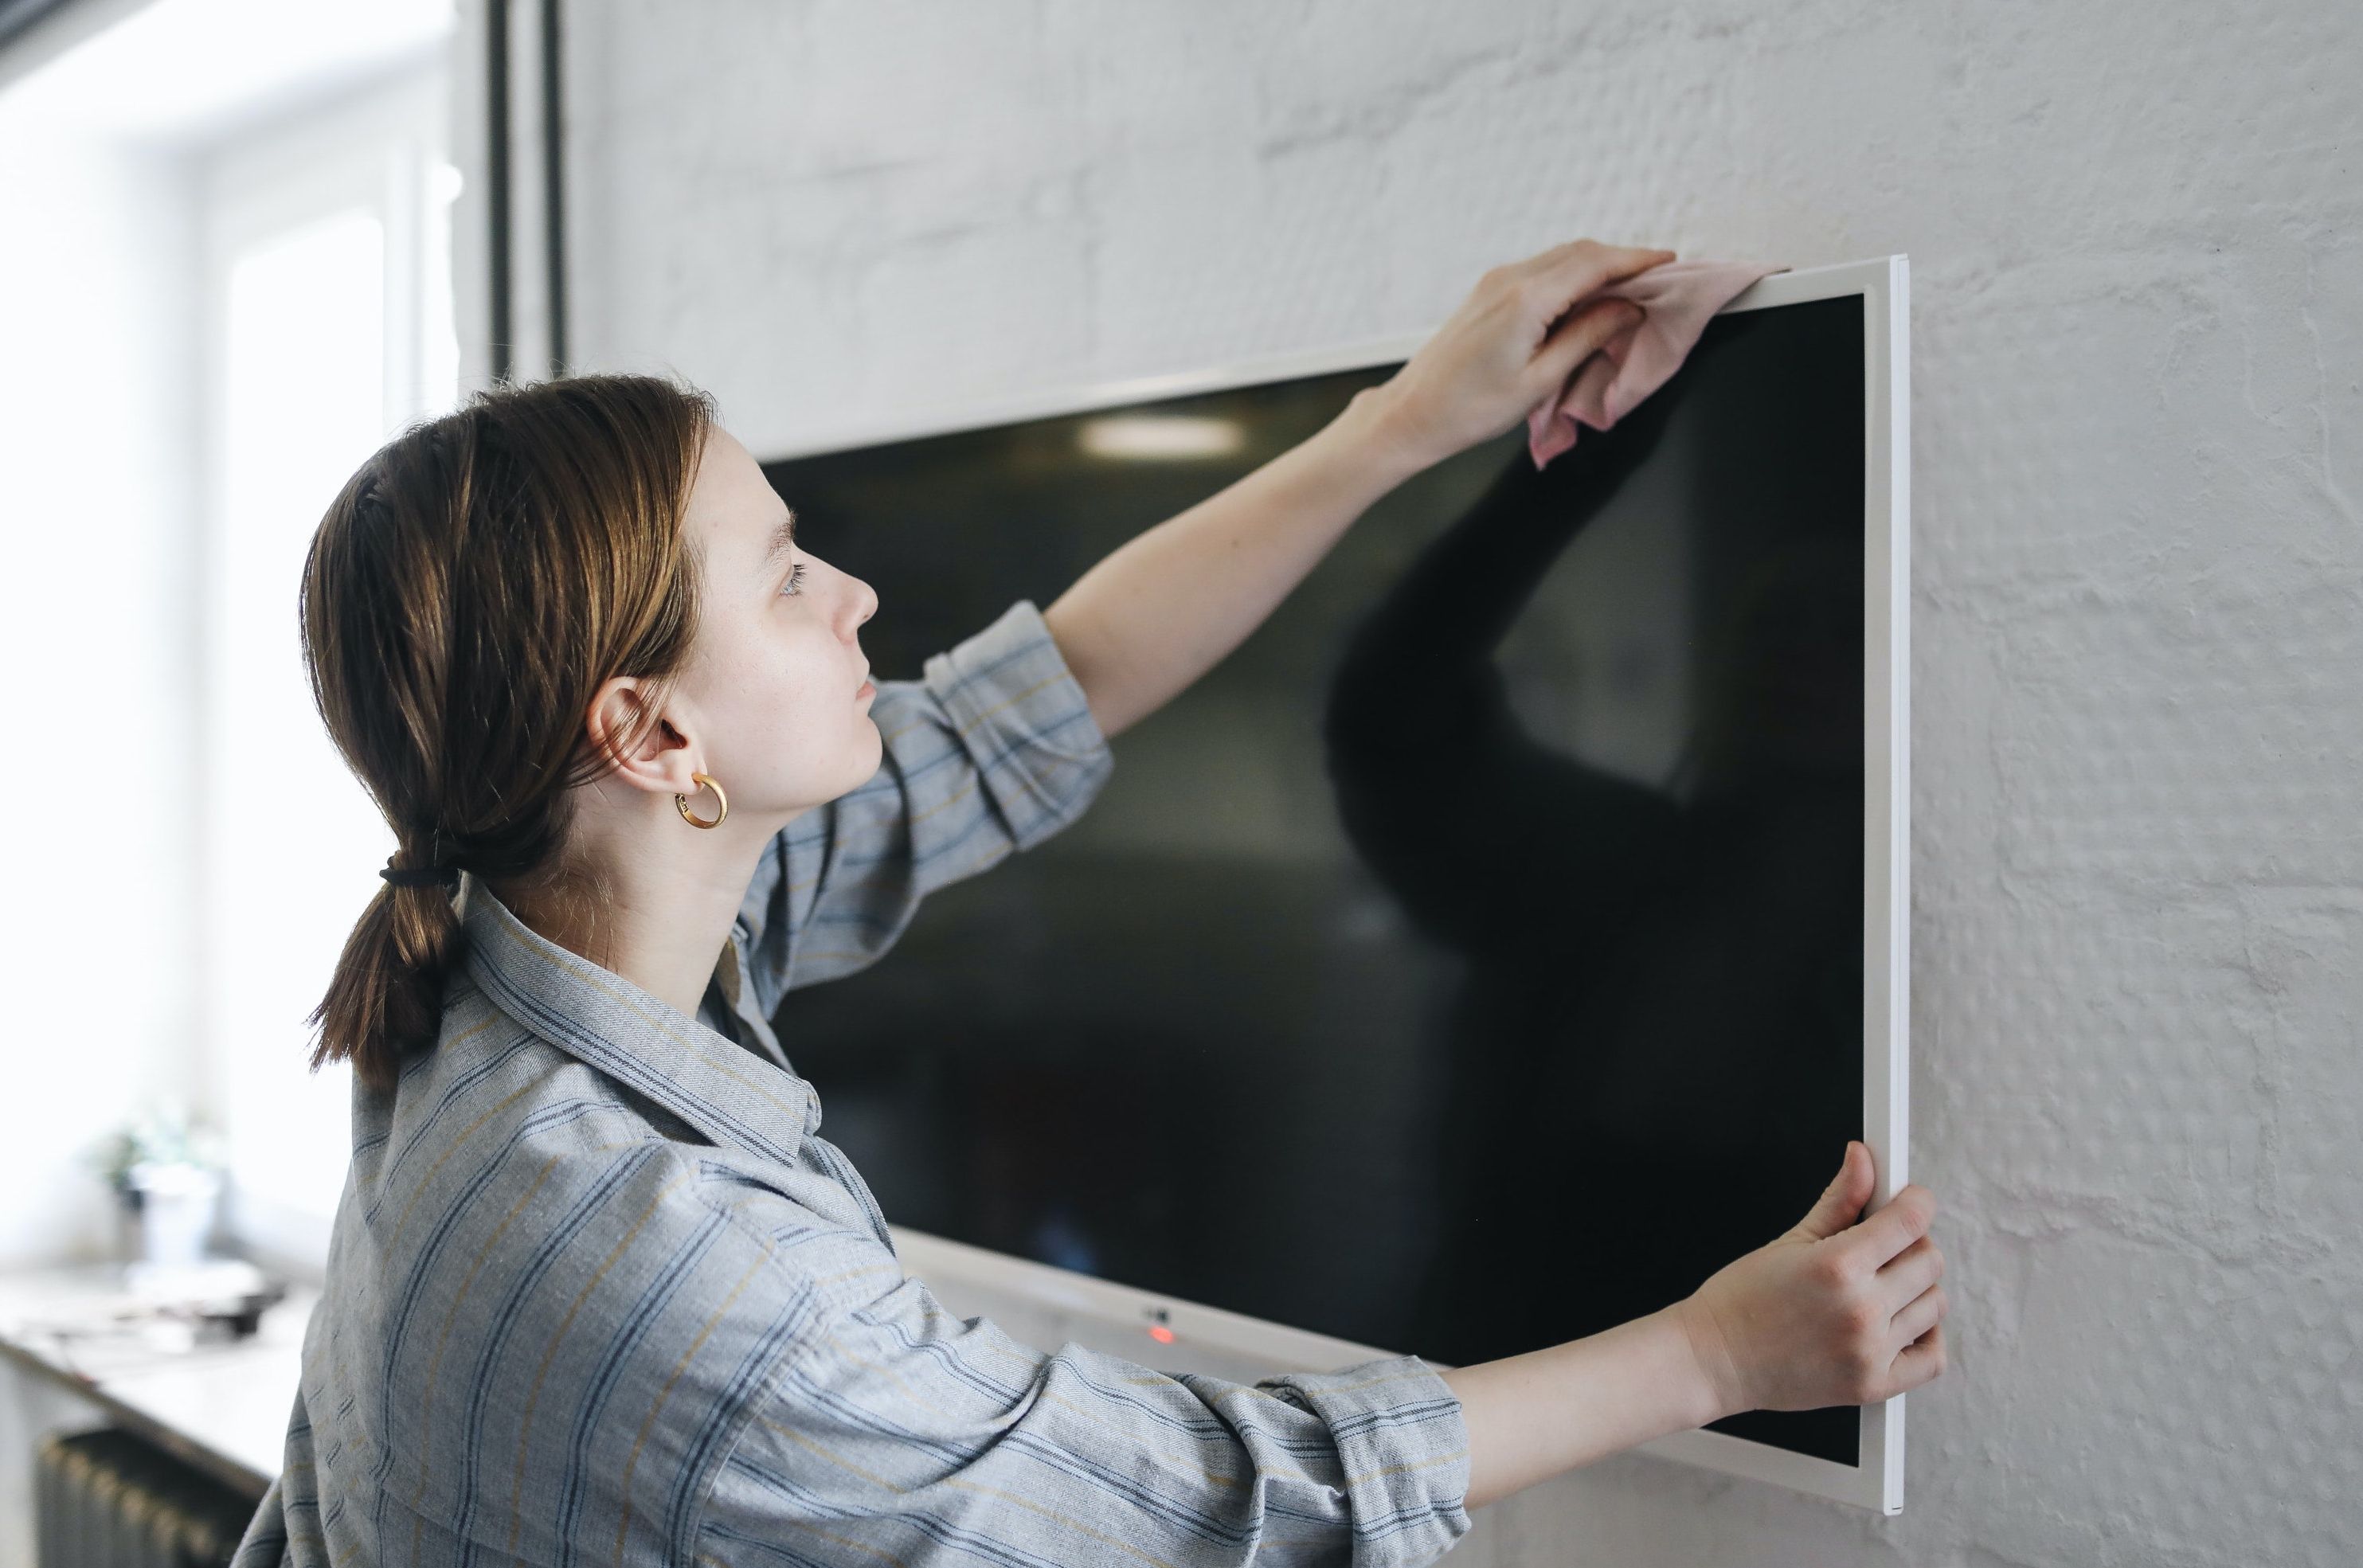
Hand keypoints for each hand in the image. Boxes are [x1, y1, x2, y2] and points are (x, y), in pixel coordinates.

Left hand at [1366, 238, 1677, 469]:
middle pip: (1580, 252)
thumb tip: (1627, 309)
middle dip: (1623, 261)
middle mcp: (1510, 279)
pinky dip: (1572, 276)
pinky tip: (1587, 298)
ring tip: (1629, 289)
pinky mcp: (1488, 291)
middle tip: (1657, 278)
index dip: (1638, 260)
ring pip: (1561, 258)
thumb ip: (1588, 337)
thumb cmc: (1470, 408)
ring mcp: (1495, 282)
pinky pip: (1541, 270)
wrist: (1412, 413)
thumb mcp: (1541, 380)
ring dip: (1598, 267)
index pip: (1596, 263)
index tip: (1670, 263)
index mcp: (1527, 299)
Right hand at [1669, 1141, 1949, 1419]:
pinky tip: (1900, 1324)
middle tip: (1883, 1246)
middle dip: (1911, 1244)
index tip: (1911, 1199)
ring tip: (1881, 1288)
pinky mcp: (1873, 1385)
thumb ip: (1839, 1199)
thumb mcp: (1790, 1241)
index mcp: (1838, 1266)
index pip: (1910, 1220)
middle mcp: (1861, 1309)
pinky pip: (1932, 1358)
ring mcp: (1870, 1351)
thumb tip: (1863, 1158)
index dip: (1917, 1201)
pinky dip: (1926, 1338)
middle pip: (1929, 1261)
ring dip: (1915, 1289)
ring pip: (1934, 1304)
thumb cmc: (1741, 1302)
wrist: (1713, 1361)